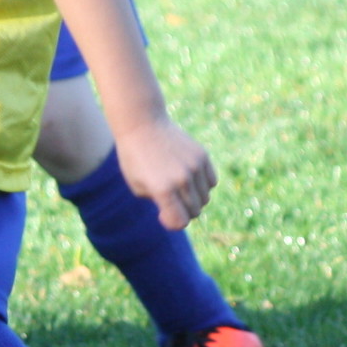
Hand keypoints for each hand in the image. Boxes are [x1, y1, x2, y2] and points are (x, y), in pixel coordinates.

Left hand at [112, 113, 214, 229]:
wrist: (143, 124)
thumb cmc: (135, 158)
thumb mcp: (137, 186)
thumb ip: (159, 204)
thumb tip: (180, 213)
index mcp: (163, 190)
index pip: (180, 222)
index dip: (172, 222)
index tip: (163, 213)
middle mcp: (182, 179)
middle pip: (194, 212)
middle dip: (183, 211)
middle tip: (170, 199)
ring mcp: (195, 166)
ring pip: (205, 198)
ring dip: (194, 198)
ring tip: (178, 186)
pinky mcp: (202, 156)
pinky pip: (211, 182)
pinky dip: (203, 185)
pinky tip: (189, 176)